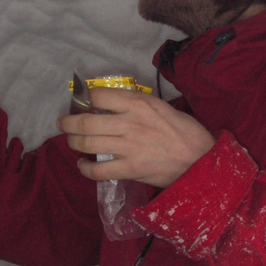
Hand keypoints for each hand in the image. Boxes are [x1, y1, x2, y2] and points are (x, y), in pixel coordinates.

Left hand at [58, 87, 214, 188]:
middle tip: (64, 123)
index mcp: (139, 104)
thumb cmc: (186, 132)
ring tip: (72, 141)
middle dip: (69, 122)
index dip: (86, 98)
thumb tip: (116, 105)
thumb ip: (138, 105)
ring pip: (87, 143)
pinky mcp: (130, 169)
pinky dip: (85, 168)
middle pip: (86, 121)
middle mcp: (130, 123)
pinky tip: (83, 165)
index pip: (99, 96)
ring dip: (73, 142)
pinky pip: (98, 170)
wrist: (201, 160)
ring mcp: (128, 147)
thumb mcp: (163, 108)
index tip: (84, 102)